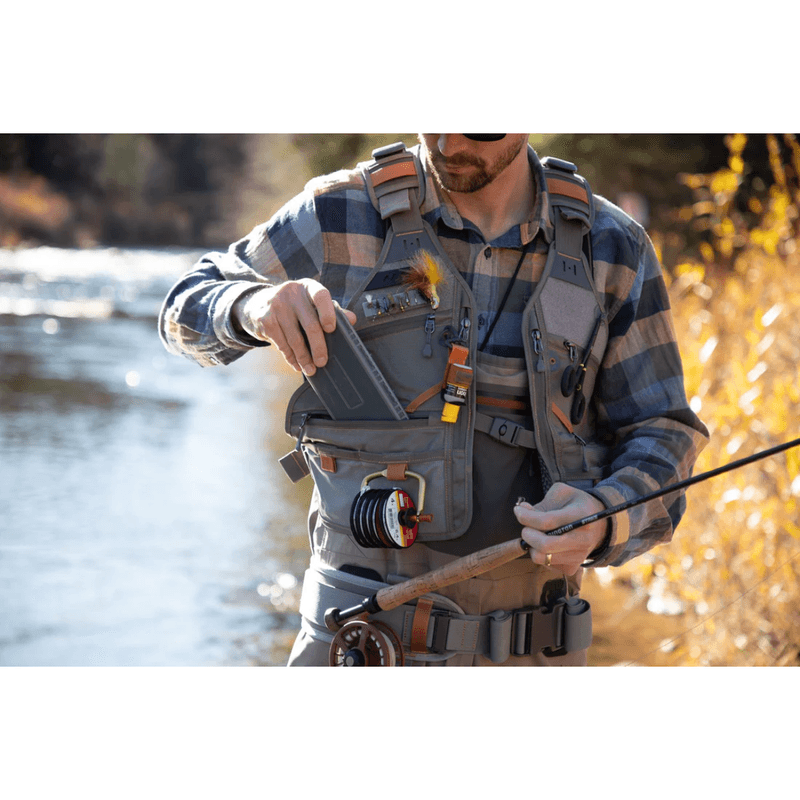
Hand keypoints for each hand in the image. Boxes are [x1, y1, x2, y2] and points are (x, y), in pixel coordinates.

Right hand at [233, 279, 356, 374]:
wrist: (257, 302)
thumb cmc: (294, 305)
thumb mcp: (311, 302)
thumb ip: (332, 310)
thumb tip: (352, 319)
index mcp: (308, 287)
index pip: (321, 296)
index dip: (328, 313)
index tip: (331, 329)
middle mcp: (292, 293)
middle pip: (310, 324)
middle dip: (318, 347)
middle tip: (323, 362)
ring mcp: (276, 306)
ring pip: (295, 339)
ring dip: (304, 358)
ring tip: (311, 369)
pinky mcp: (265, 320)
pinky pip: (282, 345)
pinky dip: (291, 358)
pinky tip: (297, 365)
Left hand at [513, 483, 606, 574]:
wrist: (601, 527)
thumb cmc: (577, 506)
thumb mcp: (563, 493)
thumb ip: (542, 502)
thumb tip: (522, 510)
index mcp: (580, 516)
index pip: (546, 521)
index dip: (526, 517)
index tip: (518, 510)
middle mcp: (582, 539)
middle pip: (544, 545)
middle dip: (527, 534)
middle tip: (526, 527)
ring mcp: (578, 556)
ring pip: (541, 557)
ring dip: (532, 545)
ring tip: (537, 534)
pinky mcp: (572, 568)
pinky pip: (545, 564)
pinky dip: (540, 553)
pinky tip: (548, 543)